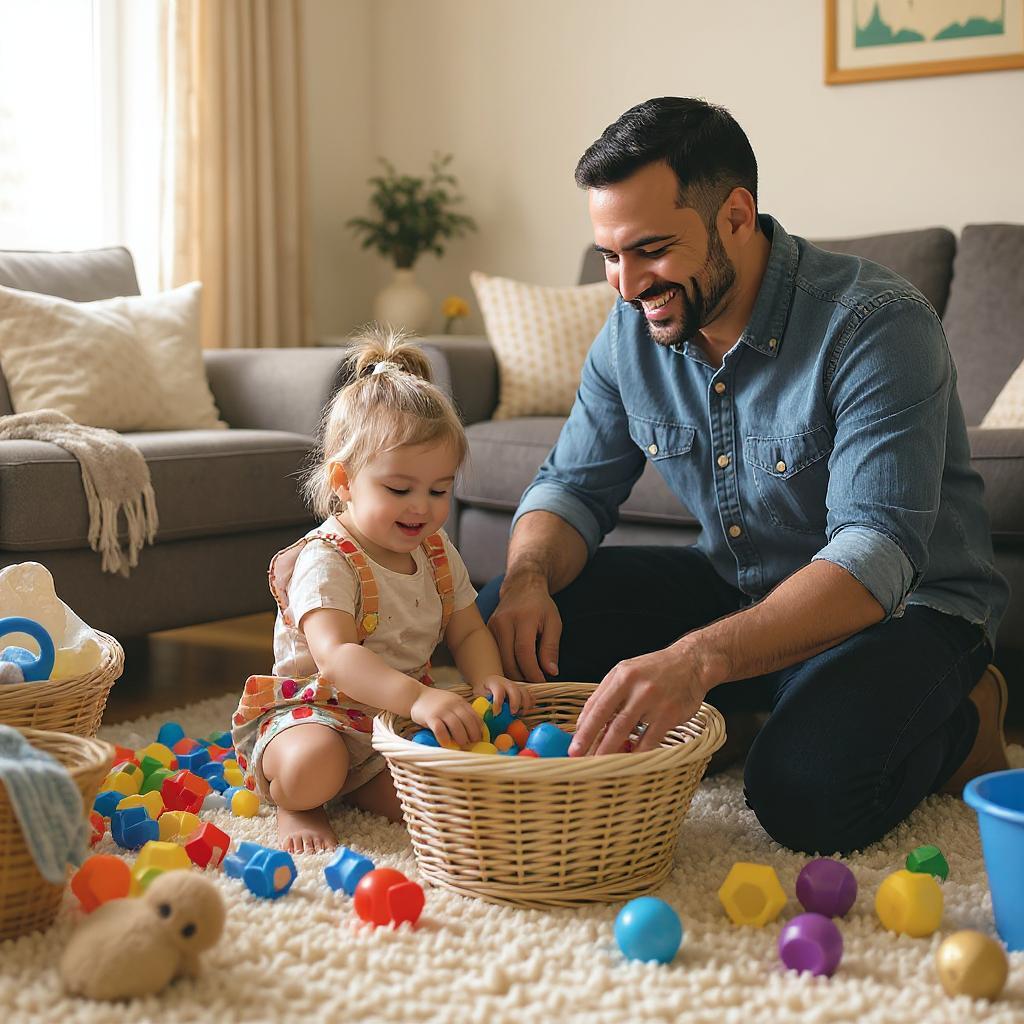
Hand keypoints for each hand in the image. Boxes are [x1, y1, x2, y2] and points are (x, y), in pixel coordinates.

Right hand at [410, 687, 482, 747]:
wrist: (416, 696)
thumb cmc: (436, 703)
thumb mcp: (452, 703)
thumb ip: (461, 712)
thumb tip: (473, 730)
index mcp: (460, 702)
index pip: (474, 715)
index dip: (479, 728)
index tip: (480, 737)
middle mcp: (452, 705)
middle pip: (467, 721)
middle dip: (473, 734)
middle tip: (472, 743)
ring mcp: (441, 710)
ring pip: (456, 726)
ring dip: (461, 737)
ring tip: (462, 744)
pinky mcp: (430, 717)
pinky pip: (440, 729)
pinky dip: (444, 738)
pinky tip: (446, 744)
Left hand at [472, 674, 537, 716]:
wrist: (488, 682)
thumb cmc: (482, 691)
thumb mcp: (478, 695)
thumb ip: (482, 703)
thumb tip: (485, 715)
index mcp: (494, 682)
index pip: (498, 690)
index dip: (498, 702)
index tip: (496, 714)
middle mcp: (506, 682)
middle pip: (514, 690)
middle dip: (515, 702)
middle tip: (512, 714)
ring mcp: (516, 686)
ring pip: (525, 692)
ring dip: (525, 704)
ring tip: (519, 714)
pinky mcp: (522, 692)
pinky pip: (530, 697)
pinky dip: (530, 704)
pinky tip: (524, 712)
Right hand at [487, 574, 561, 682]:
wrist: (520, 588)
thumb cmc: (540, 606)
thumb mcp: (554, 623)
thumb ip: (551, 647)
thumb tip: (551, 672)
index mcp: (523, 618)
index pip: (524, 652)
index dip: (533, 672)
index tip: (543, 681)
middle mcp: (503, 622)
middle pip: (508, 660)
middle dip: (522, 677)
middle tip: (535, 683)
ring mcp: (492, 627)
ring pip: (500, 660)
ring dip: (513, 674)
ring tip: (528, 676)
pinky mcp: (487, 632)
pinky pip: (495, 655)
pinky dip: (506, 665)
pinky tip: (518, 668)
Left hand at [569, 642, 709, 755]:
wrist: (692, 663)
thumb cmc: (655, 669)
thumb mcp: (627, 672)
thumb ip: (607, 693)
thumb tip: (586, 721)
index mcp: (621, 675)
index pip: (596, 704)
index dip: (583, 726)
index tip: (573, 743)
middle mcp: (636, 687)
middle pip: (608, 720)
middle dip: (590, 741)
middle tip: (577, 757)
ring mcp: (654, 702)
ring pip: (626, 731)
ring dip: (610, 750)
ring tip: (599, 763)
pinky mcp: (669, 715)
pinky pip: (649, 739)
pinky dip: (637, 752)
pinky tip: (628, 761)